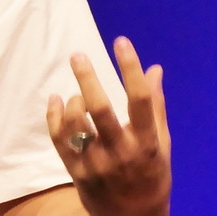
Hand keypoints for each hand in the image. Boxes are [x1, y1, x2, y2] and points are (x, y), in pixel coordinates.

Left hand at [46, 36, 170, 215]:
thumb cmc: (151, 174)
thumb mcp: (161, 144)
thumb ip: (156, 106)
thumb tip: (155, 68)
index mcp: (146, 143)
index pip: (140, 101)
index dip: (131, 69)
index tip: (121, 42)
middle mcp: (120, 152)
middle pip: (100, 110)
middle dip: (88, 79)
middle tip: (77, 55)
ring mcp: (95, 162)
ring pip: (76, 122)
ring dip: (74, 100)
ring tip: (77, 93)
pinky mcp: (76, 169)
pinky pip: (58, 137)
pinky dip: (54, 114)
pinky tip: (56, 99)